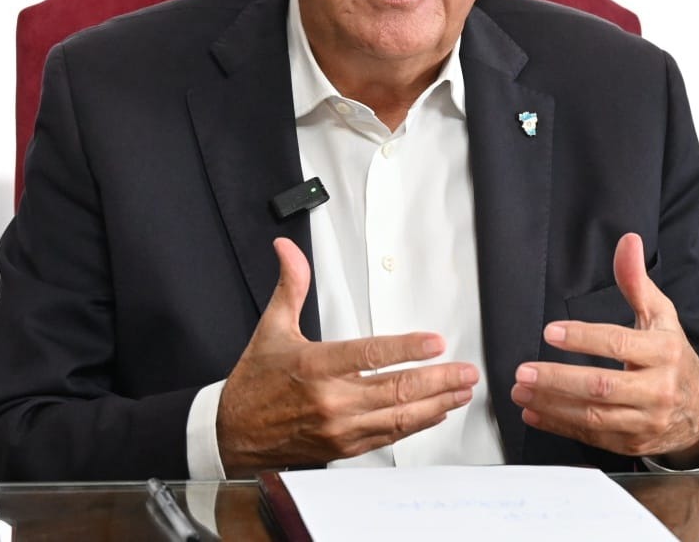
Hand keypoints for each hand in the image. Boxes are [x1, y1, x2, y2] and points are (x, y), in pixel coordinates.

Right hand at [216, 237, 478, 476]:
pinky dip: (416, 426)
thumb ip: (291, 286)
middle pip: (395, 390)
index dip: (407, 348)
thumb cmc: (255, 384)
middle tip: (465, 371)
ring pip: (398, 417)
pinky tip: (436, 413)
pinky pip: (388, 437)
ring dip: (436, 404)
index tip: (435, 342)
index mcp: (315, 366)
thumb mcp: (271, 328)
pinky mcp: (344, 448)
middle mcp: (331, 400)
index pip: (369, 355)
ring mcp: (339, 428)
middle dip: (438, 380)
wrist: (233, 434)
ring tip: (461, 391)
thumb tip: (287, 250)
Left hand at [510, 233, 698, 466]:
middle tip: (524, 371)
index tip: (551, 333)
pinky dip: (559, 425)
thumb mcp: (661, 316)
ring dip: (552, 404)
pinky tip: (535, 412)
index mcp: (664, 353)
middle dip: (558, 379)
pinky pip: (592, 437)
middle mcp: (657, 390)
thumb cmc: (673, 357)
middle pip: (601, 386)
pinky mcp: (632, 443)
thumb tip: (627, 242)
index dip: (583, 339)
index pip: (618, 345)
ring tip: (521, 390)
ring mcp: (645, 421)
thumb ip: (636, 281)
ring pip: (594, 417)